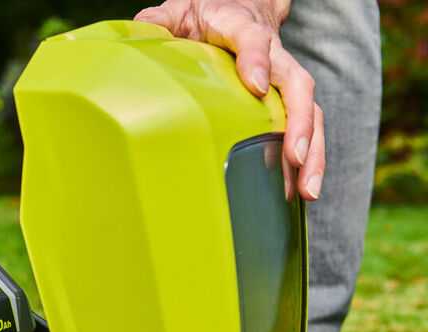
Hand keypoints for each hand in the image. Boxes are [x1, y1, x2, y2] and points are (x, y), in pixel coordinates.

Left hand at [135, 0, 324, 199]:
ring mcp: (284, 77)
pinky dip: (309, 159)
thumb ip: (161, 19)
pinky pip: (307, 126)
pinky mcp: (288, 98)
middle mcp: (273, 53)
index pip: (252, 40)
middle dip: (301, 122)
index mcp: (242, 27)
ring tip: (308, 191)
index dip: (255, 60)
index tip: (255, 85)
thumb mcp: (181, 9)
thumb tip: (140, 31)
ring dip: (313, 151)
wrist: (242, 2)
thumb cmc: (208, 12)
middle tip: (297, 157)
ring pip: (310, 110)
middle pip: (296, 85)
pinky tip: (301, 191)